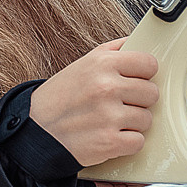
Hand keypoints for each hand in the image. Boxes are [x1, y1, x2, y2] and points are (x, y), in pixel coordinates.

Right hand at [29, 38, 158, 167]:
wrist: (34, 132)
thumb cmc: (58, 99)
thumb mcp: (81, 64)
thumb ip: (112, 52)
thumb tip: (136, 43)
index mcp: (102, 63)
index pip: (149, 63)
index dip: (144, 75)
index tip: (135, 81)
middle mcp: (106, 87)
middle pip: (152, 93)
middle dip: (138, 101)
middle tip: (119, 104)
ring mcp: (109, 115)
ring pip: (147, 119)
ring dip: (132, 124)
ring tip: (110, 121)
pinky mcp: (109, 142)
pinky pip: (138, 142)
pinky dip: (126, 144)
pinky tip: (110, 137)